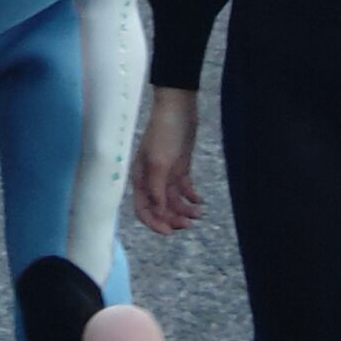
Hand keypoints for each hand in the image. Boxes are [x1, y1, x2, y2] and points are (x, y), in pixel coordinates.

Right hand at [130, 87, 203, 232]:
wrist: (179, 108)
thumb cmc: (165, 133)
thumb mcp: (159, 162)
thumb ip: (157, 189)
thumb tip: (158, 211)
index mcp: (141, 178)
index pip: (142, 209)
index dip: (154, 223)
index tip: (170, 232)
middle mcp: (151, 180)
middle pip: (160, 208)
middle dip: (173, 219)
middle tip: (189, 224)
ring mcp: (166, 174)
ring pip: (173, 201)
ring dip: (184, 210)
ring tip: (198, 213)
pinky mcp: (179, 168)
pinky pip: (184, 190)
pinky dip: (191, 197)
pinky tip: (200, 201)